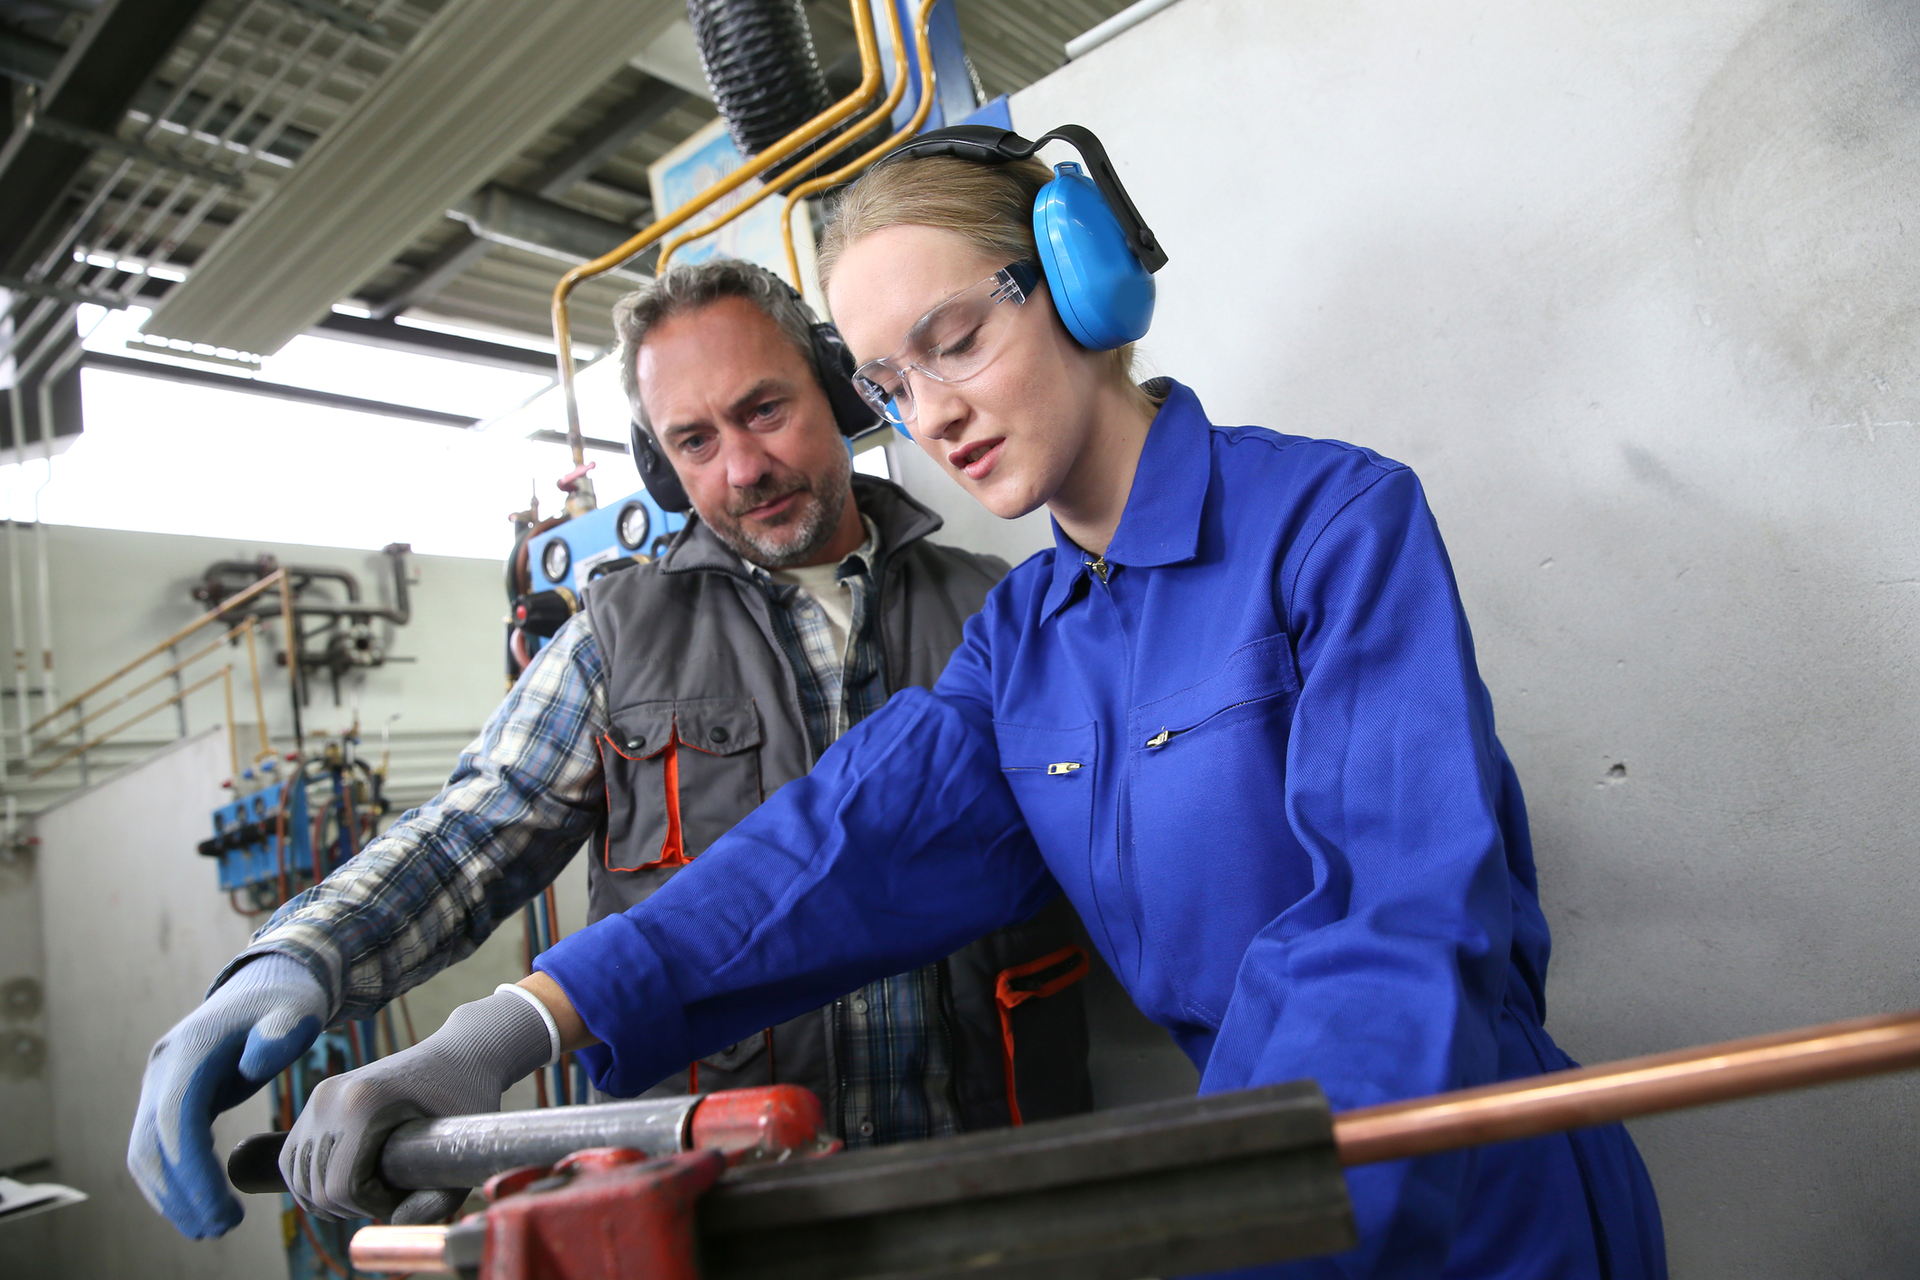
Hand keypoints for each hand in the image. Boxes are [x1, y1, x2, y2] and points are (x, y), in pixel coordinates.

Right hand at [128, 953, 328, 1237]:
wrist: (268, 983)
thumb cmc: (287, 1000)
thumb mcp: (295, 1009)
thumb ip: (281, 1033)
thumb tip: (256, 1063)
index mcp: (187, 1051)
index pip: (175, 1123)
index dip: (192, 1173)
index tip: (220, 1209)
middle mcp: (162, 1070)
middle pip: (152, 1146)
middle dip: (181, 1195)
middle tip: (217, 1229)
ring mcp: (159, 1085)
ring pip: (146, 1153)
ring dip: (171, 1196)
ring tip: (210, 1228)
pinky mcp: (168, 1099)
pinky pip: (158, 1149)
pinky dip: (173, 1181)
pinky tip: (199, 1205)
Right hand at [280, 987, 554, 1222]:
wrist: (458, 1054)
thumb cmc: (467, 1096)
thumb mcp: (462, 1146)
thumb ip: (439, 1197)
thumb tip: (395, 1222)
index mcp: (361, 1103)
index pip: (341, 1188)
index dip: (373, 1206)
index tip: (404, 1194)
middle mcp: (330, 1098)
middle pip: (318, 1188)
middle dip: (354, 1206)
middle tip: (392, 1194)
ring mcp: (319, 1096)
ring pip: (299, 1177)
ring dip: (330, 1198)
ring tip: (372, 1191)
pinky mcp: (317, 1099)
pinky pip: (293, 1157)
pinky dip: (310, 1181)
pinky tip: (345, 1185)